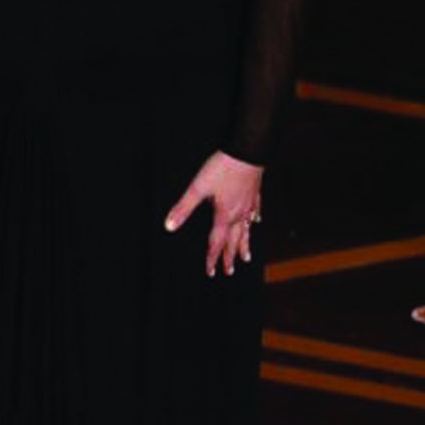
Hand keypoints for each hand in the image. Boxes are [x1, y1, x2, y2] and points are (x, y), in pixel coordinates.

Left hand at [164, 151, 264, 276]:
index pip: (217, 242)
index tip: (211, 272)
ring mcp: (248, 205)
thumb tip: (169, 226)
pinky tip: (255, 222)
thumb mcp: (198, 188)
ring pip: (247, 230)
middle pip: (234, 241)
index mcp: (224, 215)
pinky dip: (253, 221)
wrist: (246, 152)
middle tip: (229, 272)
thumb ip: (183, 208)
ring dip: (244, 245)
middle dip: (229, 257)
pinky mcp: (253, 194)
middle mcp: (239, 214)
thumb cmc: (222, 168)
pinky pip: (254, 212)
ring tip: (246, 258)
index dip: (212, 258)